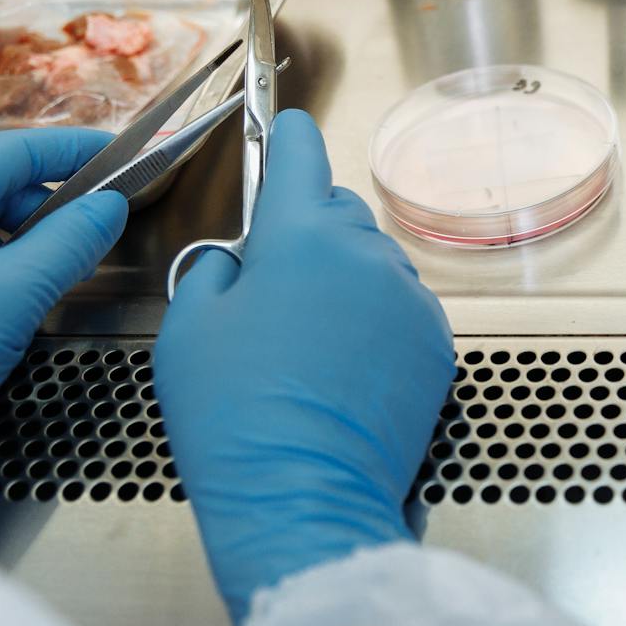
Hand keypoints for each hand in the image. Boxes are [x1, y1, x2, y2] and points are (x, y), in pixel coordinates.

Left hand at [0, 130, 127, 506]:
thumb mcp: (12, 298)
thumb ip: (68, 244)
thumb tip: (107, 209)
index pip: (10, 152)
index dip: (73, 150)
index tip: (120, 156)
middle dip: (49, 211)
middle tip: (95, 239)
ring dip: (20, 252)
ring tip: (51, 287)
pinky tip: (6, 316)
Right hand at [153, 110, 453, 625]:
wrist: (303, 496)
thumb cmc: (234, 417)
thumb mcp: (188, 329)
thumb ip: (214, 270)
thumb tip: (237, 261)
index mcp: (300, 236)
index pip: (303, 154)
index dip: (290, 138)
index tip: (287, 129)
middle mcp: (367, 255)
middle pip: (339, 214)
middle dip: (309, 232)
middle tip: (271, 287)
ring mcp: (409, 300)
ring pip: (374, 264)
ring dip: (345, 282)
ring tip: (305, 343)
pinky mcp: (437, 346)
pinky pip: (402, 311)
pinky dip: (376, 324)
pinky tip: (342, 369)